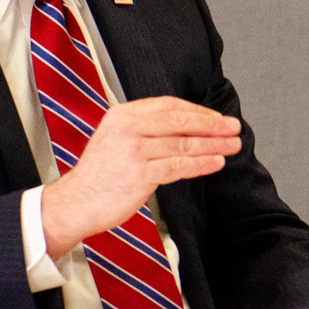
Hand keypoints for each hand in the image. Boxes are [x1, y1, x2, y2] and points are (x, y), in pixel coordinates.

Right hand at [40, 97, 240, 258]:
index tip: (217, 118)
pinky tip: (216, 163)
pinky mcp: (141, 174)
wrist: (75, 203)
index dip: (197, 111)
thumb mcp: (114, 138)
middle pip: (180, 121)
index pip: (168, 106)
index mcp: (122, 115)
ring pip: (184, 144)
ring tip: (232, 146)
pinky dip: (202, 163)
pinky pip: (179, 166)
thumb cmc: (98, 176)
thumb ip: (141, 128)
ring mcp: (134, 150)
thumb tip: (181, 127)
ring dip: (213, 145)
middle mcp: (128, 128)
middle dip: (212, 124)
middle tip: (233, 128)